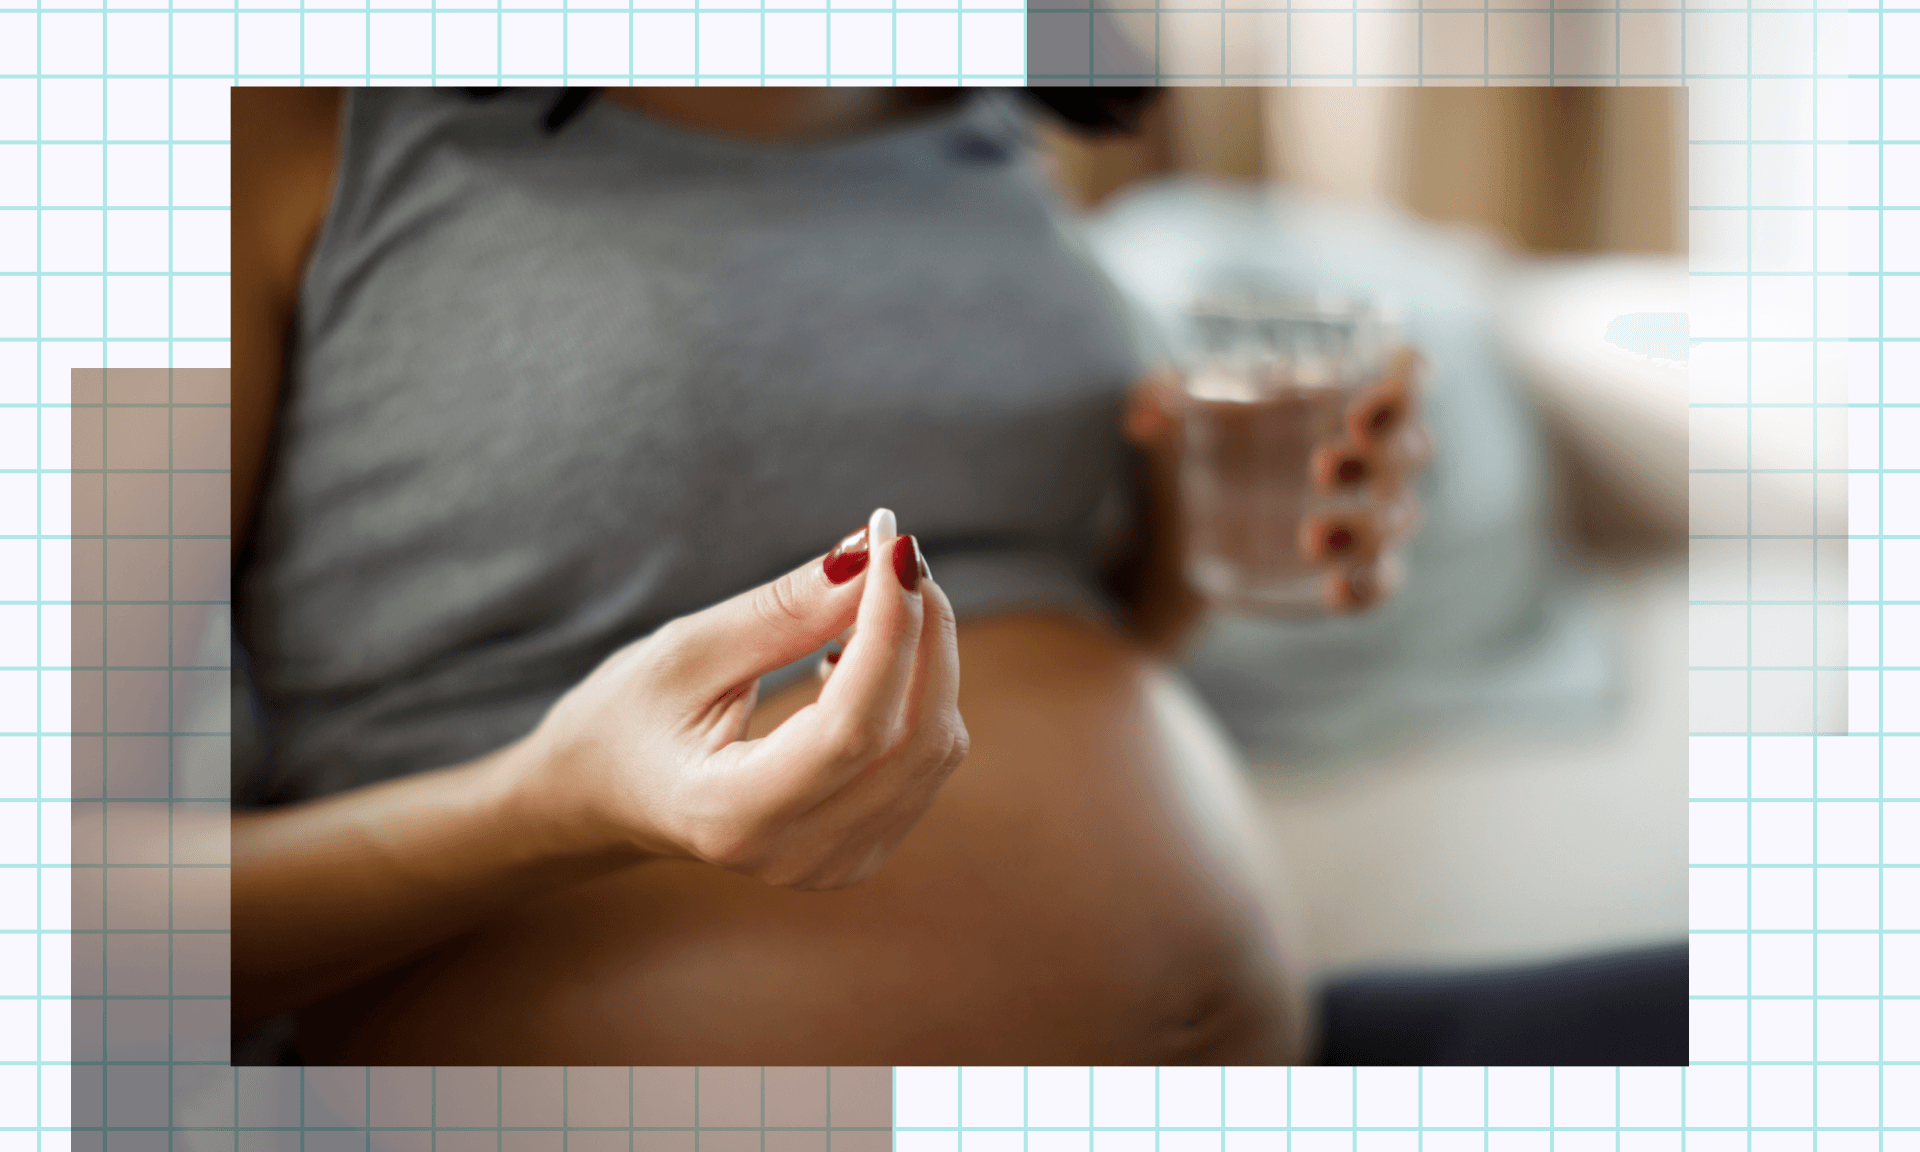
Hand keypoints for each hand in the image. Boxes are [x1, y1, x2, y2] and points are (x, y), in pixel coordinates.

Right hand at [515, 508, 967, 890]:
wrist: (604, 797)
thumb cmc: (627, 717)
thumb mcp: (688, 651)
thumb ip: (785, 611)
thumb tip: (871, 556)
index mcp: (733, 815)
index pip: (852, 727)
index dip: (890, 628)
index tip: (893, 542)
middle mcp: (794, 855)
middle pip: (912, 739)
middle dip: (922, 631)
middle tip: (894, 550)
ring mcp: (836, 864)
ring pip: (935, 749)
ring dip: (928, 655)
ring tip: (876, 595)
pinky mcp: (863, 850)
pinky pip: (928, 762)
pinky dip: (919, 691)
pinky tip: (865, 657)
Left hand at [1126, 347, 1433, 612]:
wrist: (1168, 526)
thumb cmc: (1188, 441)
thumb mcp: (1162, 407)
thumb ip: (1152, 394)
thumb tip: (1146, 420)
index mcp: (1340, 394)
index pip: (1409, 373)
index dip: (1406, 386)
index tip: (1359, 413)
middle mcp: (1367, 452)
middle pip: (1415, 447)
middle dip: (1382, 457)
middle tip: (1320, 467)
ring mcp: (1363, 513)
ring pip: (1402, 516)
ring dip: (1367, 526)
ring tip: (1310, 537)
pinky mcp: (1346, 568)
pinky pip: (1383, 580)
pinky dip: (1371, 586)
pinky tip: (1338, 590)